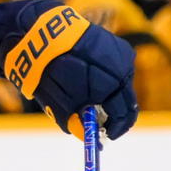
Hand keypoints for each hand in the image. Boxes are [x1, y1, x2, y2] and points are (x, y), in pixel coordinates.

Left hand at [1, 2, 137, 138]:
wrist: (44, 34)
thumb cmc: (51, 72)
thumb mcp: (61, 105)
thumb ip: (77, 122)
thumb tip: (85, 135)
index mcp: (112, 87)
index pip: (123, 116)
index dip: (115, 129)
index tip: (106, 136)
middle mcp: (122, 71)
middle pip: (126, 101)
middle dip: (113, 114)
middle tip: (99, 122)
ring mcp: (121, 55)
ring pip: (121, 84)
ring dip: (109, 95)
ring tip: (89, 97)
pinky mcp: (115, 44)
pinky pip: (116, 69)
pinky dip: (107, 78)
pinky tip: (90, 77)